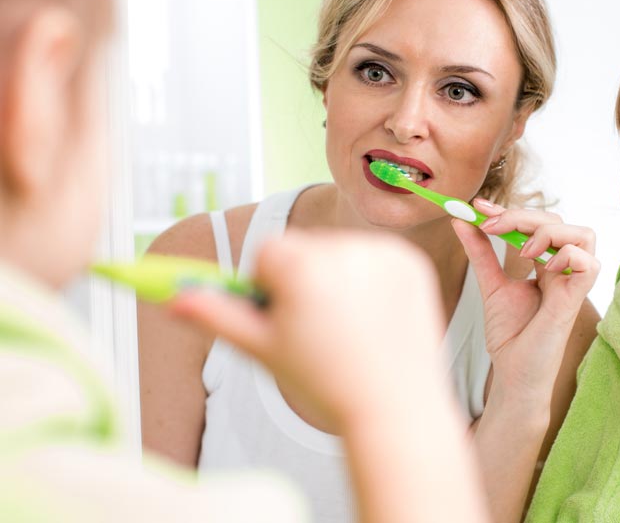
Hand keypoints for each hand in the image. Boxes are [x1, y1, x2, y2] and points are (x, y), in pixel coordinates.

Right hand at [168, 230, 445, 430]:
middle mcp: (345, 251)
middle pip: (304, 247)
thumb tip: (174, 298)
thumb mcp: (262, 350)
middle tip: (322, 327)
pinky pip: (375, 255)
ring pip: (339, 249)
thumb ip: (216, 317)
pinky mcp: (411, 261)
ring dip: (338, 275)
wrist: (394, 407)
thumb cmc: (324, 383)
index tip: (289, 320)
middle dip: (303, 277)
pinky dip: (371, 277)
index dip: (271, 289)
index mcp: (303, 268)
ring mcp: (383, 253)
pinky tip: (375, 315)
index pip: (267, 252)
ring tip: (351, 325)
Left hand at [453, 199, 599, 405]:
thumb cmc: (510, 335)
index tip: (478, 206)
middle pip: (558, 221)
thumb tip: (460, 221)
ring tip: (522, 249)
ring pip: (583, 233)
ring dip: (549, 231)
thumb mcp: (490, 285)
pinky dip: (567, 254)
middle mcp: (563, 269)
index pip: (537, 222)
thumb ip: (480, 252)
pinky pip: (589, 262)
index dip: (509, 210)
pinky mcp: (576, 299)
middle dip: (522, 215)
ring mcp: (572, 282)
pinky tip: (541, 267)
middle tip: (491, 227)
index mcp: (546, 263)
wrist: (512, 372)